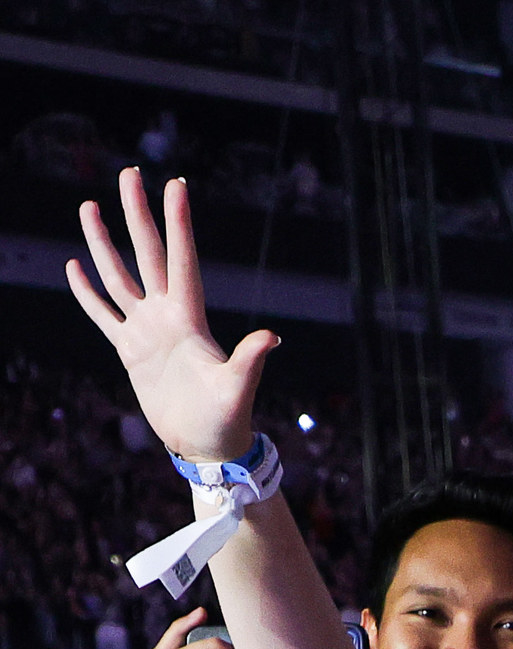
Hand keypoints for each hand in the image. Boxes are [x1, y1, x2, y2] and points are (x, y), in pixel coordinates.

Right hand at [66, 171, 278, 464]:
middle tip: (129, 172)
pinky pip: (102, 314)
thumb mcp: (238, 389)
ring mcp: (147, 331)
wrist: (208, 446)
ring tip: (89, 205)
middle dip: (138, 213)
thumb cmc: (227, 420)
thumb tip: (272, 337)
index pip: (181, 258)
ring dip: (103, 242)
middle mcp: (167, 316)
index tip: (175, 182)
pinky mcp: (130, 351)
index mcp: (190, 318)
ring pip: (118, 275)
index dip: (177, 220)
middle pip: (148, 252)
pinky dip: (87, 292)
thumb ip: (250, 360)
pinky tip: (74, 266)